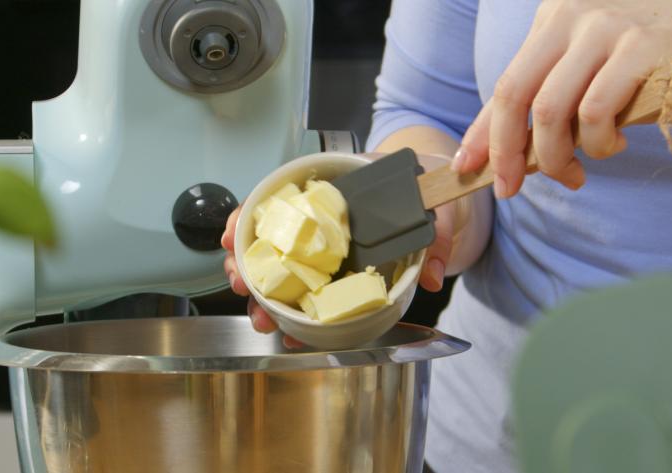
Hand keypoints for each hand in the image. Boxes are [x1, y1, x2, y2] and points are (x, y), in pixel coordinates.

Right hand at [220, 154, 459, 338]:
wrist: (437, 198)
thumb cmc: (427, 193)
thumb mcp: (436, 208)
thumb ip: (435, 237)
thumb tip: (433, 277)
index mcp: (335, 192)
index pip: (277, 199)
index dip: (248, 217)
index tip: (234, 236)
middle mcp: (322, 221)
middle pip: (268, 238)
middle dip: (247, 264)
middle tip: (241, 285)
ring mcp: (325, 250)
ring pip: (279, 269)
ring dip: (262, 295)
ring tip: (261, 318)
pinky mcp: (333, 276)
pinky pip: (303, 293)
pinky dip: (290, 313)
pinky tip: (286, 331)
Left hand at [454, 0, 671, 195]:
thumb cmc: (646, 70)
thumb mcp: (585, 78)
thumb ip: (543, 106)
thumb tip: (496, 156)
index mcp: (553, 18)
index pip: (504, 83)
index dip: (481, 133)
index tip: (467, 169)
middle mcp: (573, 13)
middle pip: (515, 94)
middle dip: (507, 152)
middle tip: (512, 187)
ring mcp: (607, 26)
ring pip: (552, 110)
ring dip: (557, 158)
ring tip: (577, 172)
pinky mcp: (641, 47)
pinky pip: (596, 112)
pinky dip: (598, 143)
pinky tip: (613, 144)